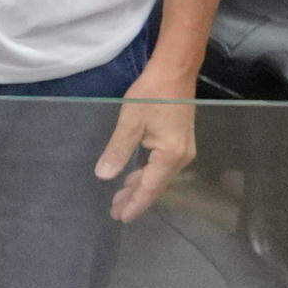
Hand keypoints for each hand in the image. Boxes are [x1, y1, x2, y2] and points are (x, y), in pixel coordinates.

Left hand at [95, 85, 193, 221]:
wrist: (176, 70)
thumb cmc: (152, 94)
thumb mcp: (130, 122)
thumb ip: (118, 151)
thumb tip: (104, 176)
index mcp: (170, 156)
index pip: (149, 188)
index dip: (135, 204)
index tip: (120, 217)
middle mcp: (181, 158)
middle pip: (155, 186)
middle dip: (135, 199)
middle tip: (115, 211)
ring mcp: (183, 150)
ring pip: (158, 176)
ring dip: (139, 187)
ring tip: (120, 198)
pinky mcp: (180, 141)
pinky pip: (161, 166)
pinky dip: (146, 174)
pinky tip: (134, 176)